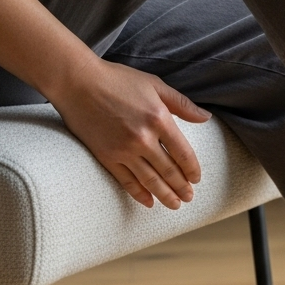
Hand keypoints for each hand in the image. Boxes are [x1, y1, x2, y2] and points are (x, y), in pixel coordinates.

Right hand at [51, 58, 211, 209]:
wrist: (78, 83)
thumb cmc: (118, 79)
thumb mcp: (155, 85)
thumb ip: (182, 104)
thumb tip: (206, 117)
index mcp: (159, 119)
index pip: (183, 152)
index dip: (192, 169)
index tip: (196, 179)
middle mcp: (143, 138)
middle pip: (168, 170)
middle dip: (181, 187)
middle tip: (189, 198)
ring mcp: (123, 150)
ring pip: (150, 180)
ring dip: (164, 195)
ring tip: (175, 205)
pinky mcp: (106, 157)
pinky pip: (126, 181)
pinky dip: (138, 194)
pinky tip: (148, 202)